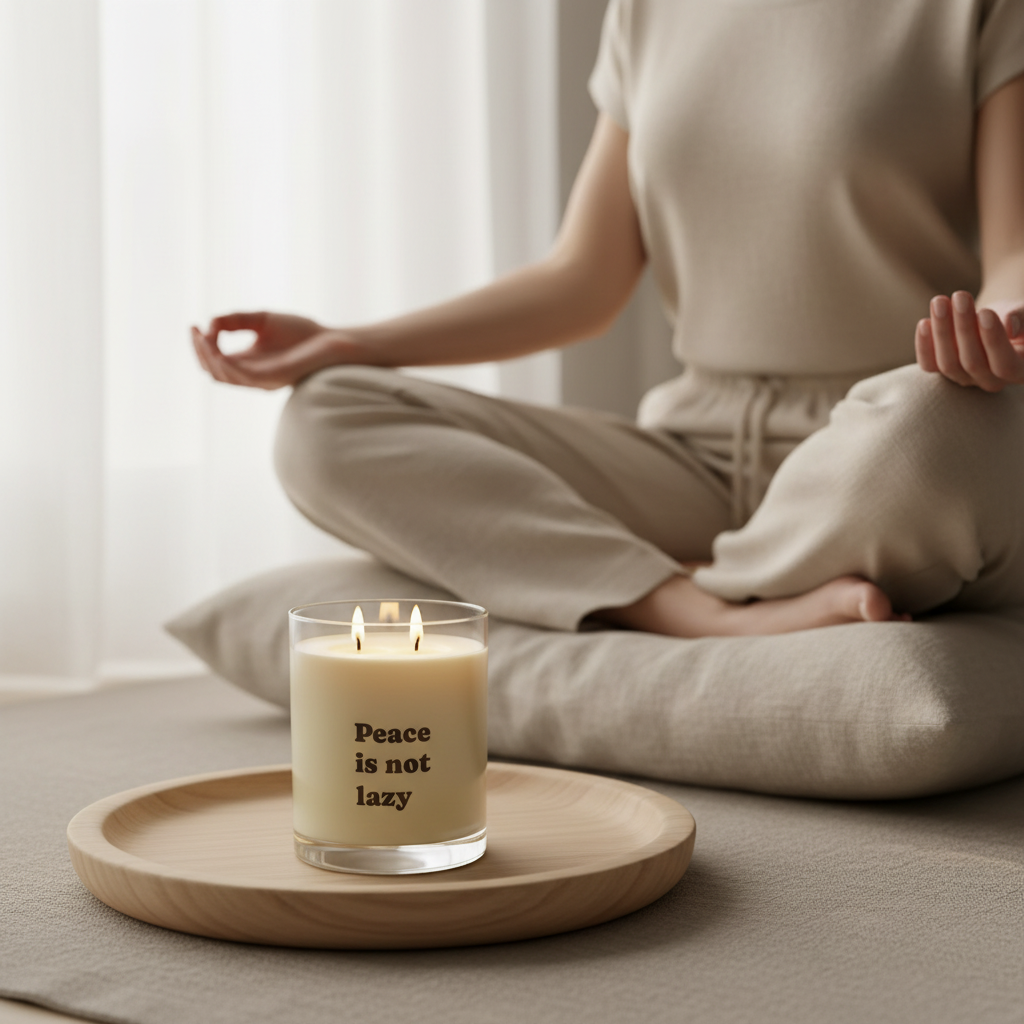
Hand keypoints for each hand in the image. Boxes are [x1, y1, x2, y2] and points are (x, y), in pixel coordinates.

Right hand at [191, 311, 354, 389]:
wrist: (331, 341)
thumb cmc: (301, 332)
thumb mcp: (261, 320)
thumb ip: (236, 321)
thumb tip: (210, 325)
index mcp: (249, 363)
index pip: (216, 362)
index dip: (201, 346)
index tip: (194, 326)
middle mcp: (252, 376)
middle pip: (214, 371)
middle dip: (200, 351)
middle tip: (194, 330)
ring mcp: (261, 380)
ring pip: (223, 376)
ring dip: (208, 356)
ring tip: (203, 336)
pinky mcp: (272, 380)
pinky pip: (240, 377)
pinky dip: (225, 363)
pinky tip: (218, 348)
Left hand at [915, 292, 1023, 391]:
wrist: (996, 319)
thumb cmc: (1016, 315)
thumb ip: (1022, 318)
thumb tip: (1010, 326)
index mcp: (1020, 371)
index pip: (1005, 365)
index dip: (994, 340)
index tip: (985, 312)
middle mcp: (992, 382)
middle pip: (973, 363)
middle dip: (964, 327)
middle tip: (960, 296)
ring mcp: (965, 379)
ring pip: (948, 364)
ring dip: (941, 331)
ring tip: (940, 301)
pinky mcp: (944, 371)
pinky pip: (929, 365)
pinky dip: (923, 345)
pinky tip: (924, 322)